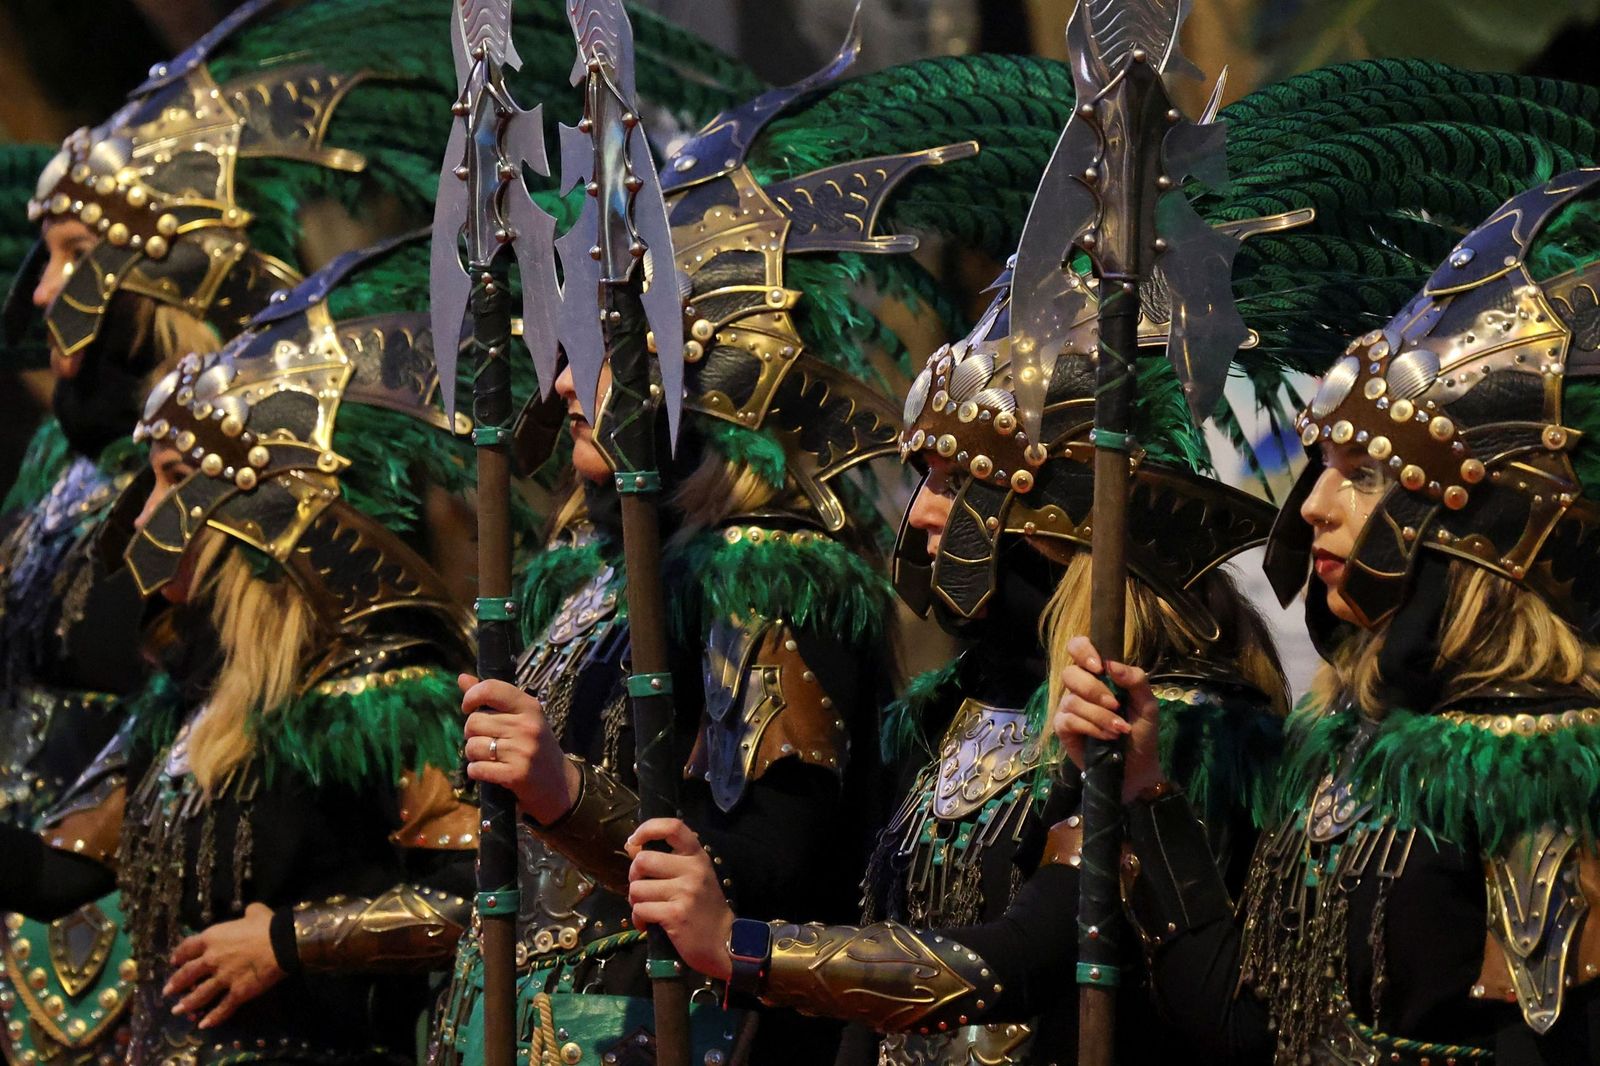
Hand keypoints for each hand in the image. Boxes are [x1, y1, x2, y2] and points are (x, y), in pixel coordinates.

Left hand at [164, 903, 283, 1028]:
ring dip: (187, 1004)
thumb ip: (247, 913)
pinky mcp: (237, 993)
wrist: (282, 943)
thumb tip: (250, 912)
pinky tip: (204, 1025)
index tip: (174, 961)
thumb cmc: (267, 925)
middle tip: (168, 991)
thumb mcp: (255, 912)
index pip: (188, 947)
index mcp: (212, 938)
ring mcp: (223, 978)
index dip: (179, 955)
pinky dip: (213, 1018)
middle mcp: (212, 960)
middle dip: (176, 983)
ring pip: (199, 994)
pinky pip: (222, 1008)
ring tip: (177, 1011)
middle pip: (188, 974)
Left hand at [460, 674, 580, 824]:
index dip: (471, 696)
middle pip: (474, 722)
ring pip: (472, 746)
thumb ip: (492, 698)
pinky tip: (489, 771)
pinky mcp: (515, 774)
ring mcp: (522, 751)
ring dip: (474, 755)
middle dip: (472, 733)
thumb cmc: (537, 747)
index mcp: (529, 707)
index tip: (468, 707)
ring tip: (489, 757)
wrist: (560, 785)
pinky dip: (476, 772)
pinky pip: (477, 769)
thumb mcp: (521, 718)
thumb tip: (462, 677)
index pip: (491, 689)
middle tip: (486, 740)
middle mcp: (526, 726)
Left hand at [625, 818, 734, 981]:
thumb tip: (632, 847)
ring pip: (637, 888)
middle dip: (634, 877)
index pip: (672, 827)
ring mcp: (685, 892)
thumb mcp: (693, 877)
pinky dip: (639, 919)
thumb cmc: (704, 908)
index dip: (647, 828)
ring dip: (636, 902)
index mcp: (697, 856)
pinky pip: (640, 910)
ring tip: (650, 909)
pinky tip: (649, 924)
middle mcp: (693, 869)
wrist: (724, 942)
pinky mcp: (676, 914)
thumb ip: (667, 862)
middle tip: (643, 889)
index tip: (634, 841)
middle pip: (643, 860)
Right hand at [1052, 636, 1166, 803]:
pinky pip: (1069, 720)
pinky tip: (1107, 737)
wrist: (1137, 767)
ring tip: (1119, 728)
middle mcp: (1080, 688)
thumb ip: (1135, 680)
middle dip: (1094, 689)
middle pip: (1070, 673)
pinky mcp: (1063, 728)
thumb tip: (1112, 665)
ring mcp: (1069, 708)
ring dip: (1099, 715)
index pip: (1078, 647)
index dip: (1082, 650)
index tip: (1099, 667)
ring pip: (1072, 700)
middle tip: (1115, 704)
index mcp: (1098, 674)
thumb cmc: (1142, 732)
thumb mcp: (1147, 704)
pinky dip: (1091, 728)